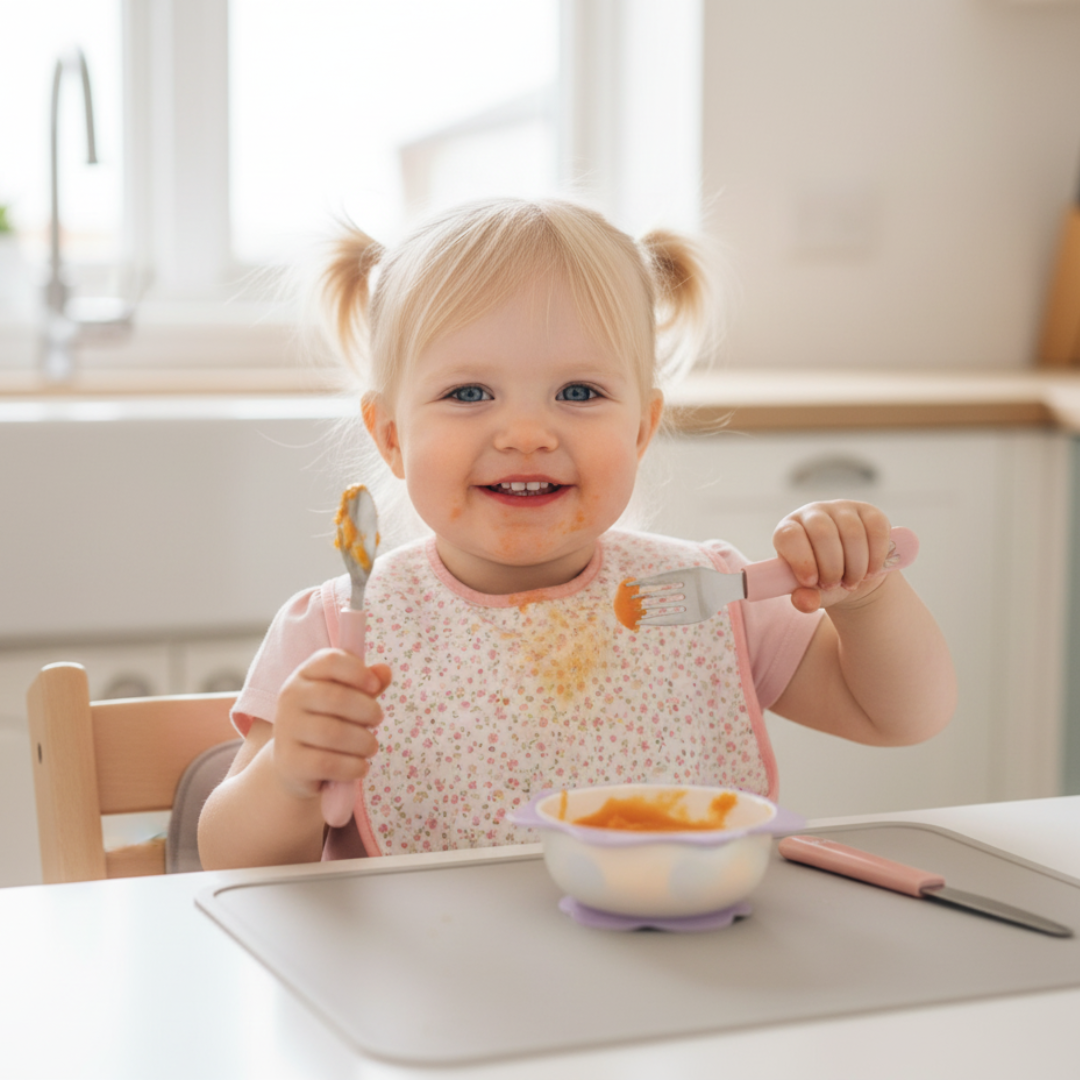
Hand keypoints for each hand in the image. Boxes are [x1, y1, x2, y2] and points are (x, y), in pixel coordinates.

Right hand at [271, 649, 391, 800]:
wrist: (295, 765)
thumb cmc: (329, 722)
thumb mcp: (348, 699)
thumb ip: (368, 684)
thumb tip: (384, 671)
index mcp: (305, 675)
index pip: (331, 661)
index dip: (358, 671)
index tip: (374, 687)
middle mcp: (290, 698)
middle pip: (337, 698)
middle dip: (368, 711)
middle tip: (377, 721)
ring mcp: (286, 730)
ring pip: (334, 733)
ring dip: (364, 742)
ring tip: (371, 747)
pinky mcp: (290, 762)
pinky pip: (328, 763)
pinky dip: (353, 766)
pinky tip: (360, 766)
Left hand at [772, 501, 893, 613]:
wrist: (851, 574)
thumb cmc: (822, 580)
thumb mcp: (811, 592)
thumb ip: (804, 599)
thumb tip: (803, 601)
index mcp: (788, 530)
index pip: (789, 535)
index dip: (801, 560)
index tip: (811, 582)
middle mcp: (813, 513)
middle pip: (822, 532)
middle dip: (831, 567)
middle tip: (834, 585)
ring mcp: (842, 509)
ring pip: (852, 533)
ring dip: (855, 566)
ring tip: (852, 582)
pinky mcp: (869, 512)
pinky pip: (876, 530)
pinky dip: (875, 557)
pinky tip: (870, 572)